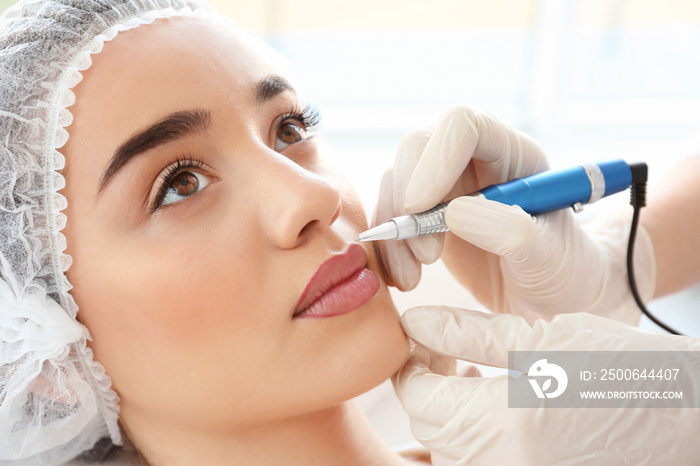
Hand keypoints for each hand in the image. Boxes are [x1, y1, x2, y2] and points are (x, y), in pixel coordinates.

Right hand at [374, 106, 654, 323]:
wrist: (552, 298)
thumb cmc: (562, 269)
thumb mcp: (550, 257)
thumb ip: (512, 233)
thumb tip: (455, 212)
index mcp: (514, 154)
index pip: (464, 126)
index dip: (436, 158)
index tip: (420, 207)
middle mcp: (475, 160)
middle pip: (418, 146)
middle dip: (408, 197)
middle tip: (427, 254)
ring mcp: (446, 186)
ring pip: (396, 182)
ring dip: (394, 230)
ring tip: (413, 278)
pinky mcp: (425, 215)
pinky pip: (389, 216)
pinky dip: (387, 248)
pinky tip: (404, 278)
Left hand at [394, 306, 699, 465]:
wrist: (686, 421)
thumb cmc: (622, 369)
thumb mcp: (540, 338)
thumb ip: (467, 333)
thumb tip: (415, 323)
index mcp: (501, 425)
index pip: (416, 398)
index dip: (414, 365)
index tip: (428, 341)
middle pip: (429, 428)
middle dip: (431, 388)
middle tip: (453, 355)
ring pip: (449, 453)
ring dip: (451, 416)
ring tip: (479, 380)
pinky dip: (474, 441)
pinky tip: (498, 410)